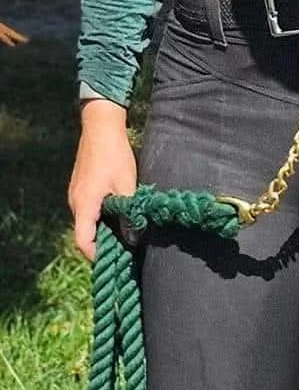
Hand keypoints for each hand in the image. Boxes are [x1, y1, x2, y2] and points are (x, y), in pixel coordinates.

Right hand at [68, 99, 136, 262]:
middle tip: (124, 250)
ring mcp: (76, 194)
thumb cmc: (114, 156)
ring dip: (102, 229)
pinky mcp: (80, 186)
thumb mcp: (127, 187)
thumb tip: (133, 239)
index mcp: (84, 206)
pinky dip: (99, 217)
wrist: (101, 127)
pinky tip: (117, 213)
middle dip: (102, 243)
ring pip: (86, 221)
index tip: (114, 262)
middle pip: (84, 233)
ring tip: (123, 233)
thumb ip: (128, 215)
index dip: (96, 256)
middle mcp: (75, 202)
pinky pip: (87, 209)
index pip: (83, 242)